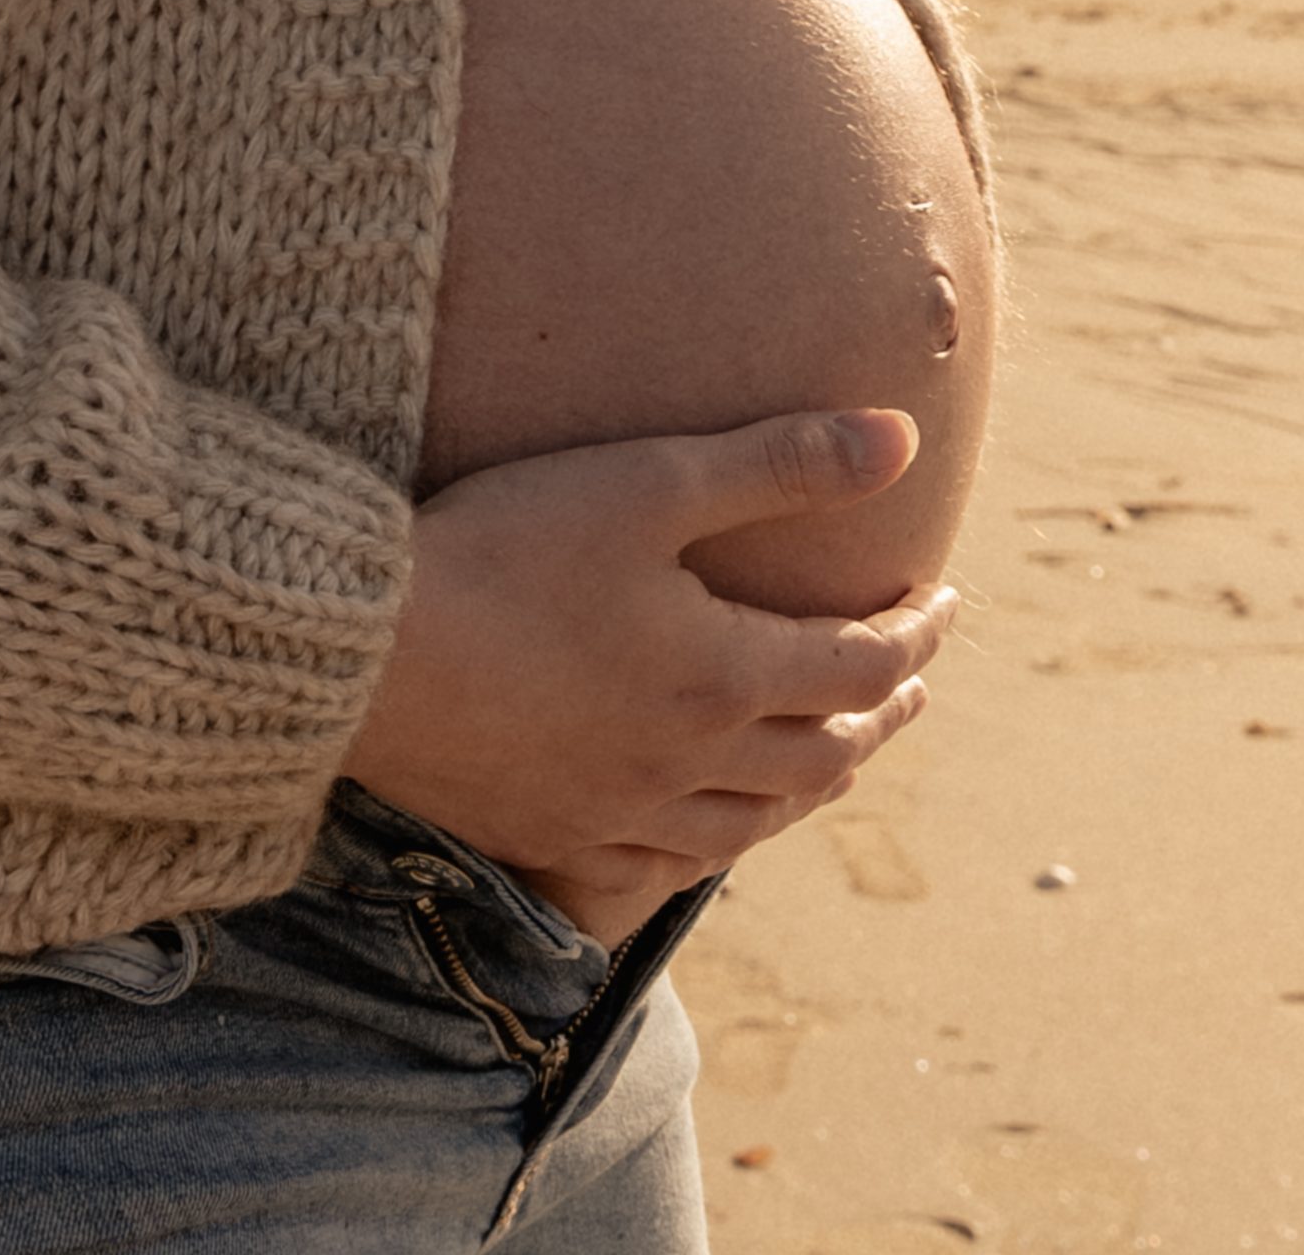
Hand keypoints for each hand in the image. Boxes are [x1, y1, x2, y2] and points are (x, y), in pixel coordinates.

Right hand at [343, 408, 957, 943]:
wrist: (360, 653)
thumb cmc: (504, 548)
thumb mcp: (652, 482)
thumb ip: (781, 462)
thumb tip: (904, 438)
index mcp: (724, 675)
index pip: (862, 664)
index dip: (916, 632)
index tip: (943, 598)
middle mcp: (689, 761)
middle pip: (824, 752)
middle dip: (882, 708)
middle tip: (910, 674)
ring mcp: (620, 810)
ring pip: (757, 819)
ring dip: (817, 780)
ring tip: (840, 751)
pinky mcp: (552, 833)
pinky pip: (666, 865)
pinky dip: (720, 841)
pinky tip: (714, 829)